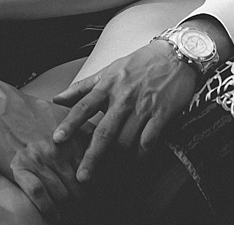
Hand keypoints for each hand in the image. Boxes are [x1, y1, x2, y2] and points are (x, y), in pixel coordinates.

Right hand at [0, 78, 84, 218]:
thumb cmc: (28, 110)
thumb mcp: (61, 115)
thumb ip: (80, 129)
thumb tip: (94, 143)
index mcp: (71, 136)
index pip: (91, 169)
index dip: (91, 185)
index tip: (89, 191)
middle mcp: (58, 148)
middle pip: (78, 186)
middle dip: (78, 200)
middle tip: (76, 205)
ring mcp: (39, 159)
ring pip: (61, 194)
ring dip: (64, 208)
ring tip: (64, 212)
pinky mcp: (20, 167)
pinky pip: (40, 195)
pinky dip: (48, 210)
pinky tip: (52, 216)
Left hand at [51, 40, 199, 181]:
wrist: (176, 55)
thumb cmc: (139, 63)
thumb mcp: (110, 69)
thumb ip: (84, 87)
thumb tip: (57, 99)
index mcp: (108, 84)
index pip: (84, 105)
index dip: (70, 123)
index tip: (57, 139)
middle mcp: (123, 96)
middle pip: (104, 131)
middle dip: (92, 156)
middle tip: (82, 177)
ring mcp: (143, 106)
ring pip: (125, 142)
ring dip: (116, 162)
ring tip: (108, 177)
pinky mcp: (161, 114)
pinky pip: (147, 142)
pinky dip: (140, 157)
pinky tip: (134, 166)